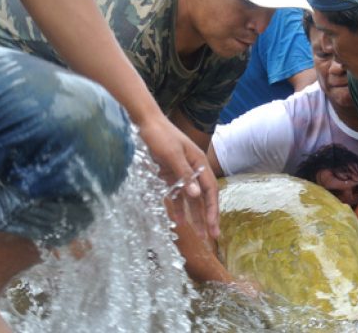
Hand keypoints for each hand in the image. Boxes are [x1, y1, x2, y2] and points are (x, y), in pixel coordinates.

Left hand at [139, 117, 219, 238]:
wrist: (144, 122)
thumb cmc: (160, 135)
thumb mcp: (172, 155)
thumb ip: (184, 175)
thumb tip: (197, 196)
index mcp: (199, 163)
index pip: (210, 191)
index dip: (212, 210)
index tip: (213, 227)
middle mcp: (194, 169)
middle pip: (203, 197)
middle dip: (207, 217)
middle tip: (211, 237)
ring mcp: (182, 172)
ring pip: (191, 198)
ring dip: (194, 216)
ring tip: (198, 234)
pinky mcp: (170, 174)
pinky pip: (177, 194)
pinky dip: (178, 207)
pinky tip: (178, 220)